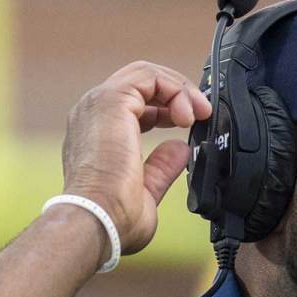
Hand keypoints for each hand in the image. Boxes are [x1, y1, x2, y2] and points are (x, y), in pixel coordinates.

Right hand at [60, 61, 211, 254]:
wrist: (99, 221)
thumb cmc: (114, 219)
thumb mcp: (146, 191)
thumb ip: (162, 167)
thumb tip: (179, 149)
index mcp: (97, 134)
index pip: (135, 104)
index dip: (167, 107)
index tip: (191, 122)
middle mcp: (93, 114)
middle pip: (141, 83)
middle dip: (178, 93)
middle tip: (203, 112)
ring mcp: (98, 104)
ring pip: (146, 75)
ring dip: (179, 89)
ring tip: (199, 113)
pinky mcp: (110, 100)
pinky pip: (148, 77)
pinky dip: (175, 89)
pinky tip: (188, 114)